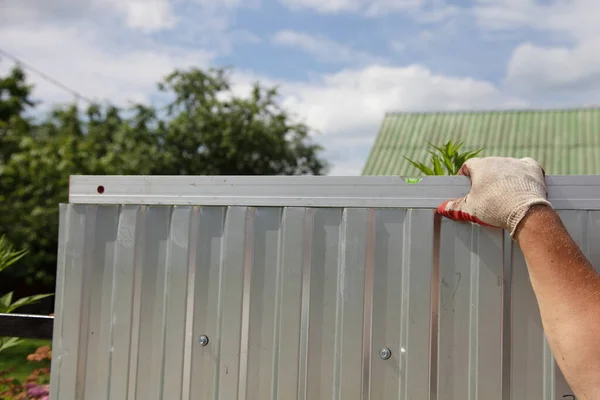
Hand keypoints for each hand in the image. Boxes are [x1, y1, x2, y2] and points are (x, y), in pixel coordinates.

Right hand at [436, 156, 551, 235]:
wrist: (525, 212)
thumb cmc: (495, 208)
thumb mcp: (470, 209)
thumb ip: (454, 207)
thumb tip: (443, 208)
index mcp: (480, 166)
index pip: (468, 166)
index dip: (466, 176)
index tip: (466, 186)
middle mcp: (498, 160)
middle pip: (487, 166)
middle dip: (485, 178)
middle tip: (484, 194)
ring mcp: (516, 163)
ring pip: (506, 167)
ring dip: (503, 176)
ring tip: (503, 193)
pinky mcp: (532, 169)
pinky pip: (525, 167)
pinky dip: (522, 174)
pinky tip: (521, 183)